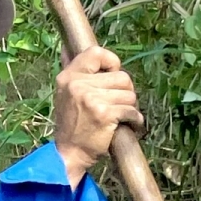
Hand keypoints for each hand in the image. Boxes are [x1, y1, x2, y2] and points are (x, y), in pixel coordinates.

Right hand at [52, 45, 143, 183]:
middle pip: (122, 77)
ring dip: (130, 108)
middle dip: (126, 92)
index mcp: (67, 77)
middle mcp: (77, 84)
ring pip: (129, 94)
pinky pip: (132, 110)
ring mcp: (90, 98)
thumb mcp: (65, 94)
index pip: (96, 52)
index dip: (112, 62)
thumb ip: (72, 72)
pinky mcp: (104, 113)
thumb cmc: (72, 126)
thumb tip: (66, 45)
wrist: (69, 154)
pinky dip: (135, 120)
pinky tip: (128, 126)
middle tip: (117, 106)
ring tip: (120, 118)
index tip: (112, 76)